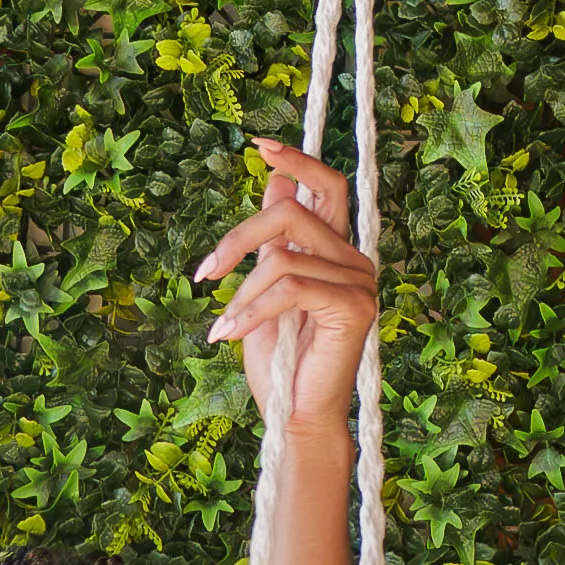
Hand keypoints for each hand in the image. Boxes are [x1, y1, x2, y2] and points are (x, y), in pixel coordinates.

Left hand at [193, 140, 377, 438]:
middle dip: (239, 238)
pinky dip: (251, 310)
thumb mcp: (262, 291)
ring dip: (240, 295)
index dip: (296, 161)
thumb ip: (272, 242)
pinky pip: (290, 287)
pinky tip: (231, 334)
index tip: (260, 146)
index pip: (326, 185)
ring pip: (282, 257)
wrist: (295, 418)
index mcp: (335, 250)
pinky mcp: (354, 307)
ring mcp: (360, 282)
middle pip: (293, 212)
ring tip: (223, 328)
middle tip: (205, 273)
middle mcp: (355, 259)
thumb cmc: (278, 362)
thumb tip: (275, 183)